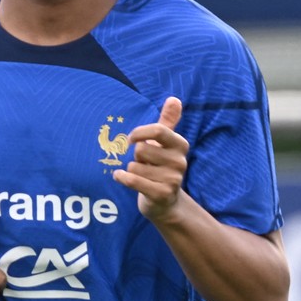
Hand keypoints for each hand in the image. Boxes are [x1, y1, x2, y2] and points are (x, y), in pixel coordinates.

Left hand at [113, 97, 189, 220]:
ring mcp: (173, 179)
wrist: (164, 201)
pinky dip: (122, 178)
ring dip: (132, 170)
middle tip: (144, 164)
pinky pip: (133, 180)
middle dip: (135, 157)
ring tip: (143, 175)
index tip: (131, 139)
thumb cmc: (159, 165)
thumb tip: (174, 98)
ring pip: (134, 166)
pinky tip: (120, 177)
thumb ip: (167, 121)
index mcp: (180, 144)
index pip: (158, 130)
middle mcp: (180, 161)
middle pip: (141, 149)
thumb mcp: (163, 142)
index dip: (139, 133)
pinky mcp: (162, 194)